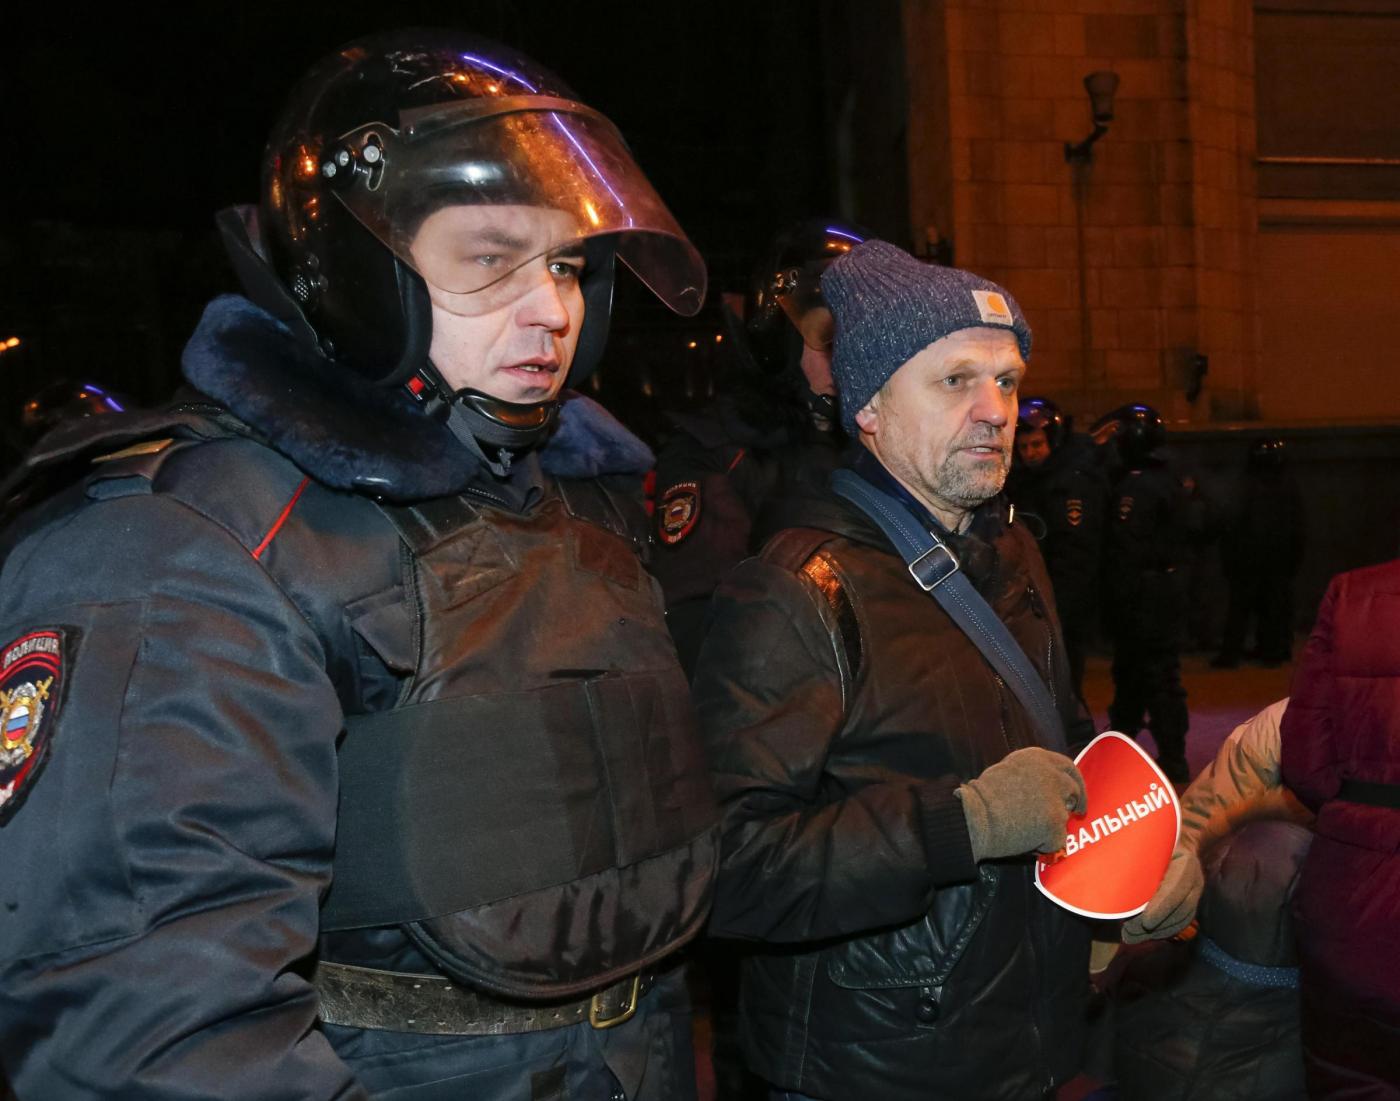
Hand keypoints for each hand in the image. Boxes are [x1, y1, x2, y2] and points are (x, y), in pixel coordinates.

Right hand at [957, 747, 1085, 861]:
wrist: (974, 818)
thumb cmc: (982, 798)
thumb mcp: (1006, 771)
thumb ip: (1030, 775)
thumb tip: (1044, 788)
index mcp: (1037, 758)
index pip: (1066, 766)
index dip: (1074, 781)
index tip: (1075, 793)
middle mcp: (1051, 774)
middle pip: (1073, 788)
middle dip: (1073, 802)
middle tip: (1072, 813)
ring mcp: (1055, 799)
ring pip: (1064, 816)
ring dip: (1052, 825)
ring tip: (1027, 829)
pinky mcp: (1055, 823)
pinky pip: (1057, 839)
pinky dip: (1045, 844)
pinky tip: (1026, 841)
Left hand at [1121, 848, 1203, 942]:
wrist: (1162, 836)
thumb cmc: (1147, 840)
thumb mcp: (1141, 847)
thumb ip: (1134, 866)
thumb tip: (1116, 889)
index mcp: (1184, 858)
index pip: (1176, 887)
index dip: (1161, 907)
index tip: (1145, 922)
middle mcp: (1194, 876)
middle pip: (1181, 908)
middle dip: (1156, 926)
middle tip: (1129, 933)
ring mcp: (1195, 889)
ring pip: (1181, 918)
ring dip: (1157, 932)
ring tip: (1130, 936)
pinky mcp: (1190, 900)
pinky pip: (1180, 920)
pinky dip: (1161, 930)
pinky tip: (1142, 934)